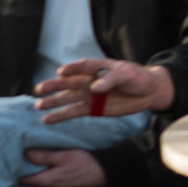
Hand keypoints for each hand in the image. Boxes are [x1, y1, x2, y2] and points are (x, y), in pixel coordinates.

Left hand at [20, 149, 107, 186]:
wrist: (105, 175)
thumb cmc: (86, 163)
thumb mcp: (65, 155)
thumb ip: (45, 156)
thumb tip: (26, 154)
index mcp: (46, 181)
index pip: (22, 180)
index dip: (15, 172)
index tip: (11, 164)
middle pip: (28, 186)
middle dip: (22, 176)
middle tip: (17, 165)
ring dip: (32, 180)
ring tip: (29, 169)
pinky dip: (42, 183)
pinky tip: (44, 175)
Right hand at [36, 60, 174, 122]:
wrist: (149, 92)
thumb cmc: (139, 78)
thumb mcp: (129, 75)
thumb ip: (112, 79)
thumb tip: (94, 87)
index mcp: (100, 68)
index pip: (84, 66)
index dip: (73, 68)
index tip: (62, 72)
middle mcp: (91, 80)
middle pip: (70, 82)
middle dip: (55, 86)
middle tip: (40, 89)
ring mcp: (90, 95)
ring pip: (68, 98)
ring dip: (53, 102)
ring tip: (38, 106)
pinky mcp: (92, 108)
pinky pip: (74, 112)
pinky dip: (61, 116)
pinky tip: (48, 120)